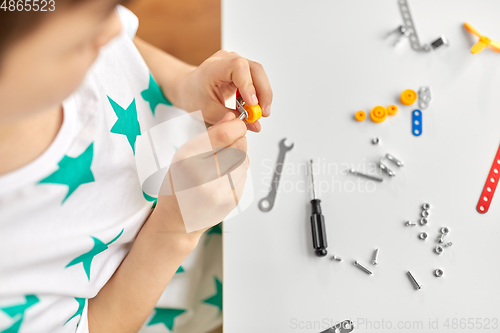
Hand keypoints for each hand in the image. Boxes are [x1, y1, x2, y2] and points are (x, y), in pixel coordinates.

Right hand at [152, 112, 248, 235]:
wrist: (177, 220)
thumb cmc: (178, 185)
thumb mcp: (184, 155)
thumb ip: (210, 135)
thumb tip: (231, 117)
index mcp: (187, 160)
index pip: (223, 135)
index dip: (236, 126)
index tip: (238, 124)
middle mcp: (203, 176)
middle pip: (238, 147)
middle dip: (238, 140)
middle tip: (229, 143)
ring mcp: (219, 191)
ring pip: (244, 161)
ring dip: (239, 156)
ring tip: (223, 162)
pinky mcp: (232, 201)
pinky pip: (244, 176)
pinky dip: (238, 172)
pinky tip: (224, 177)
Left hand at [177, 50, 272, 131]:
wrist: (188, 87)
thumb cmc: (193, 96)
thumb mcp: (208, 112)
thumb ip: (232, 118)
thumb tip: (256, 125)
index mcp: (213, 67)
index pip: (238, 67)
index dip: (249, 84)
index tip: (252, 104)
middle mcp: (227, 60)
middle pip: (255, 69)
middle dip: (263, 92)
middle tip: (263, 113)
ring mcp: (236, 62)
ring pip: (259, 74)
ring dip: (264, 94)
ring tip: (259, 113)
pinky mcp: (242, 69)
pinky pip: (257, 79)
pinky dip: (260, 94)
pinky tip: (254, 107)